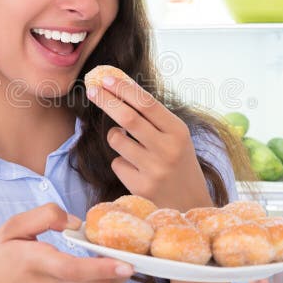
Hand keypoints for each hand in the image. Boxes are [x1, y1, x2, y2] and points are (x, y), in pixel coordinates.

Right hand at [0, 203, 133, 282]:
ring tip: (107, 254)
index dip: (104, 267)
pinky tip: (78, 266)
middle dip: (121, 274)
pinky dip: (88, 280)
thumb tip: (74, 221)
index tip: (127, 264)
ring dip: (106, 275)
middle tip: (135, 257)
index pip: (76, 269)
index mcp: (37, 263)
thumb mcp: (10, 229)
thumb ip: (43, 216)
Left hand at [86, 75, 212, 210]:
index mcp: (179, 131)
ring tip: (129, 143)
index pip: (147, 103)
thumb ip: (154, 118)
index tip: (107, 78)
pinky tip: (137, 170)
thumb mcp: (176, 137)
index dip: (124, 89)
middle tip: (92, 89)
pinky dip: (121, 162)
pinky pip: (117, 163)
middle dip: (106, 100)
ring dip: (115, 136)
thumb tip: (121, 88)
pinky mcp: (141, 187)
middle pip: (128, 118)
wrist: (190, 204)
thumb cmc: (179, 163)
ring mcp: (154, 169)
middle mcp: (168, 149)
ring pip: (117, 140)